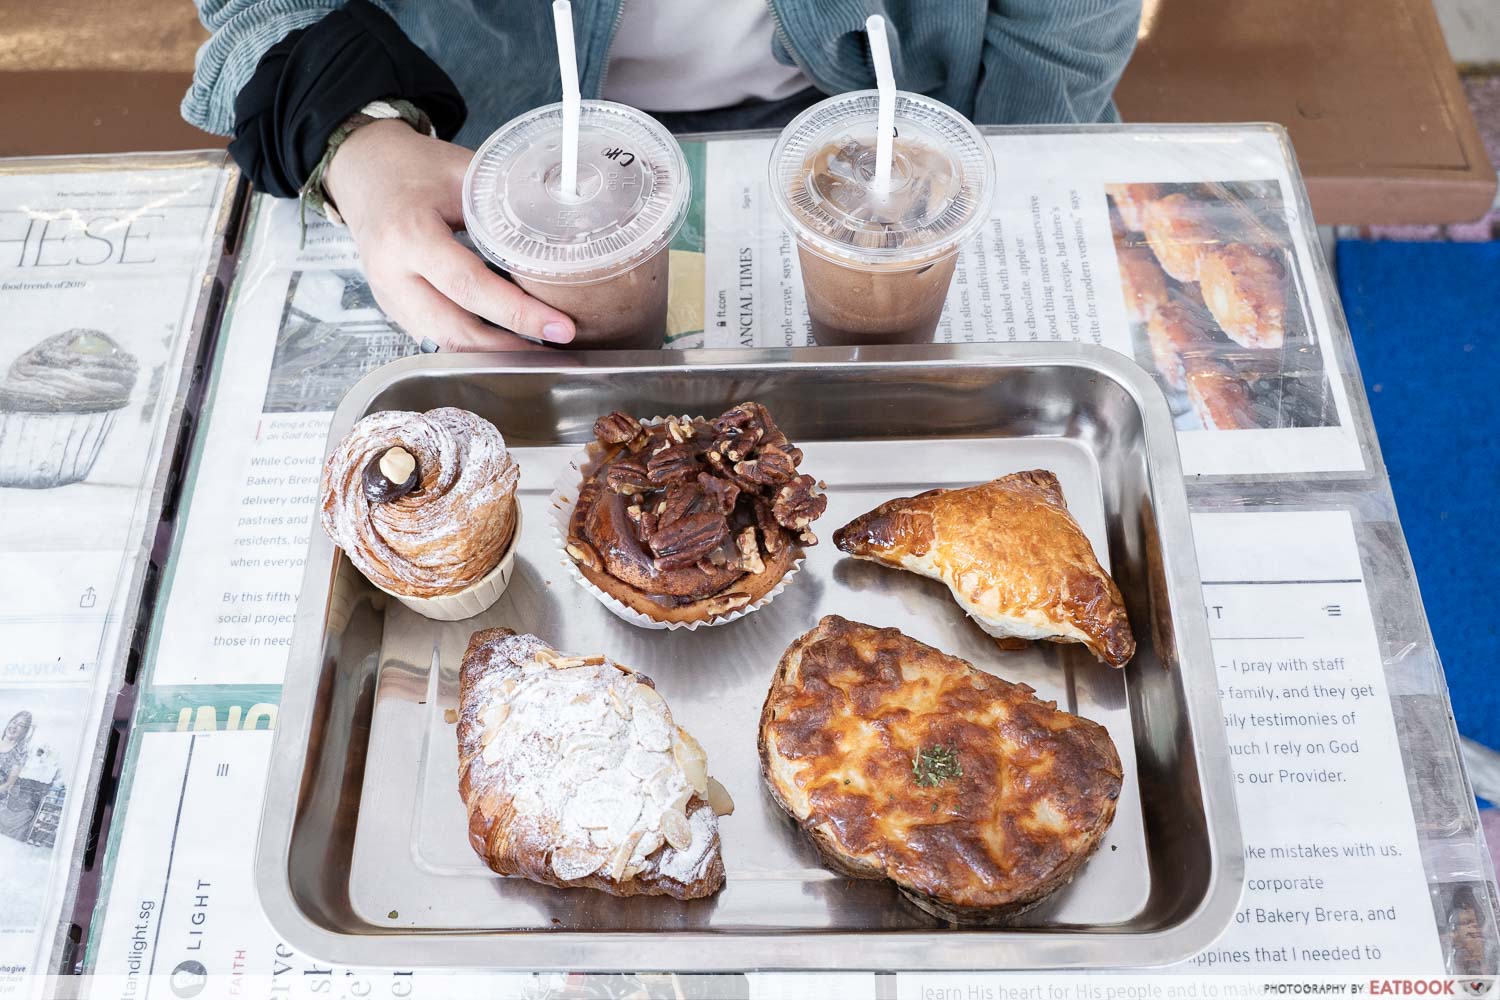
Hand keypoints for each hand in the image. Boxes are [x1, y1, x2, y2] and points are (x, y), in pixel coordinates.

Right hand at [323, 120, 575, 351]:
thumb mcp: (459, 171)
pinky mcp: (393, 307)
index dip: (518, 313)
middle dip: (509, 350)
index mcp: (410, 234)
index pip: (470, 285)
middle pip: (455, 329)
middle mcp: (393, 273)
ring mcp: (389, 295)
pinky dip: (471, 347)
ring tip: (538, 354)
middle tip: (557, 353)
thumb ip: (502, 200)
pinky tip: (504, 346)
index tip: (560, 327)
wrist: (362, 170)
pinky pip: (434, 337)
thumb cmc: (411, 168)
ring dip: (491, 356)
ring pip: (443, 343)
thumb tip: (560, 226)